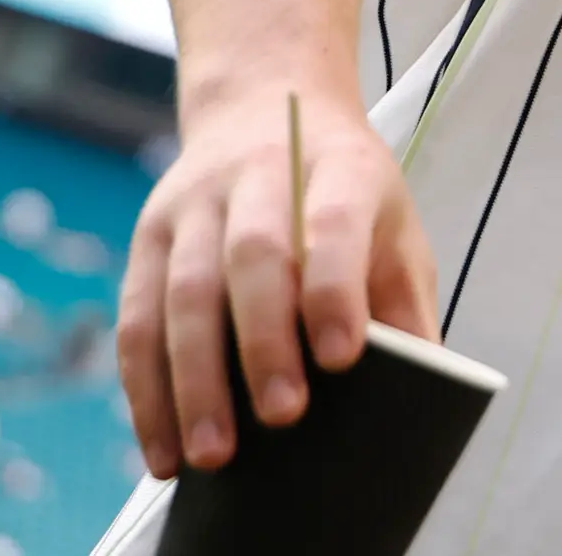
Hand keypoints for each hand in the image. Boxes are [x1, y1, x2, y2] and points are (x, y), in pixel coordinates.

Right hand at [115, 86, 438, 476]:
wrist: (266, 105)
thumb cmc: (345, 191)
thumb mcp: (395, 225)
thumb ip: (408, 304)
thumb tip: (426, 396)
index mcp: (338, 166)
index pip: (334, 221)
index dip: (335, 287)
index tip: (345, 357)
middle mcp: (260, 173)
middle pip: (252, 255)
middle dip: (265, 342)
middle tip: (282, 417)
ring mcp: (194, 202)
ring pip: (182, 291)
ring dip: (193, 381)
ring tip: (211, 455)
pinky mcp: (147, 236)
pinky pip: (136, 319)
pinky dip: (145, 391)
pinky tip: (163, 449)